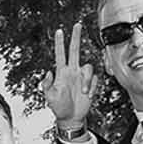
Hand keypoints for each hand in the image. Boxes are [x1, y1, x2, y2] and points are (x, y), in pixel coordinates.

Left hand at [43, 22, 98, 136]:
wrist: (71, 118)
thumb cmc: (59, 108)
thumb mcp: (49, 97)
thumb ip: (47, 85)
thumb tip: (48, 72)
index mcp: (61, 73)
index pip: (60, 54)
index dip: (59, 43)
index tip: (59, 31)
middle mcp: (72, 72)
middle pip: (74, 50)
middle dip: (75, 37)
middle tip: (77, 25)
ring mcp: (81, 77)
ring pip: (88, 67)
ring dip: (87, 80)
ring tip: (83, 92)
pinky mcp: (90, 84)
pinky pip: (95, 79)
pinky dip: (92, 87)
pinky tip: (87, 95)